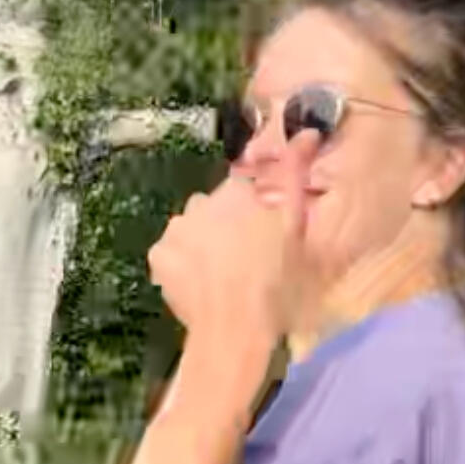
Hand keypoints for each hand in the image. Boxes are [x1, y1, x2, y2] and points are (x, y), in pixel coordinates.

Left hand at [147, 129, 321, 350]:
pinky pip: (170, 252)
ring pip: (190, 229)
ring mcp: (175, 229)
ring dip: (201, 243)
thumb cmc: (275, 282)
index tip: (261, 236)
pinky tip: (198, 283)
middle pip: (212, 208)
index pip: (241, 189)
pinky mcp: (158, 255)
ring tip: (220, 274)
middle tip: (242, 259)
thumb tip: (306, 134)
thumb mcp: (295, 227)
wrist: (235, 329)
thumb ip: (295, 176)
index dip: (252, 212)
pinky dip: (180, 263)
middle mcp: (201, 202)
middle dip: (224, 226)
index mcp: (237, 191)